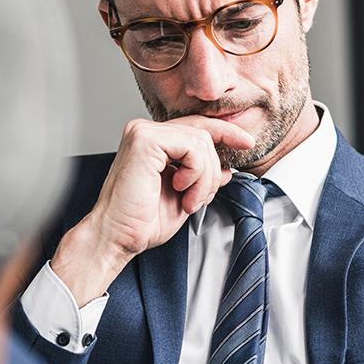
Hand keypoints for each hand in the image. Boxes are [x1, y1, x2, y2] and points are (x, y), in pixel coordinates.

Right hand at [51, 116, 253, 305]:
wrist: (116, 237)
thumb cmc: (141, 221)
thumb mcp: (184, 196)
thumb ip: (203, 178)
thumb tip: (226, 169)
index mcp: (153, 141)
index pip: (196, 127)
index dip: (225, 132)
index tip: (246, 143)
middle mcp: (145, 131)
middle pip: (203, 134)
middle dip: (211, 171)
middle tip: (198, 199)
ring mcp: (142, 132)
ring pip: (201, 141)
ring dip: (204, 178)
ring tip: (188, 200)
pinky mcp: (145, 140)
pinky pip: (192, 147)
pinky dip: (196, 174)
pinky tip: (180, 190)